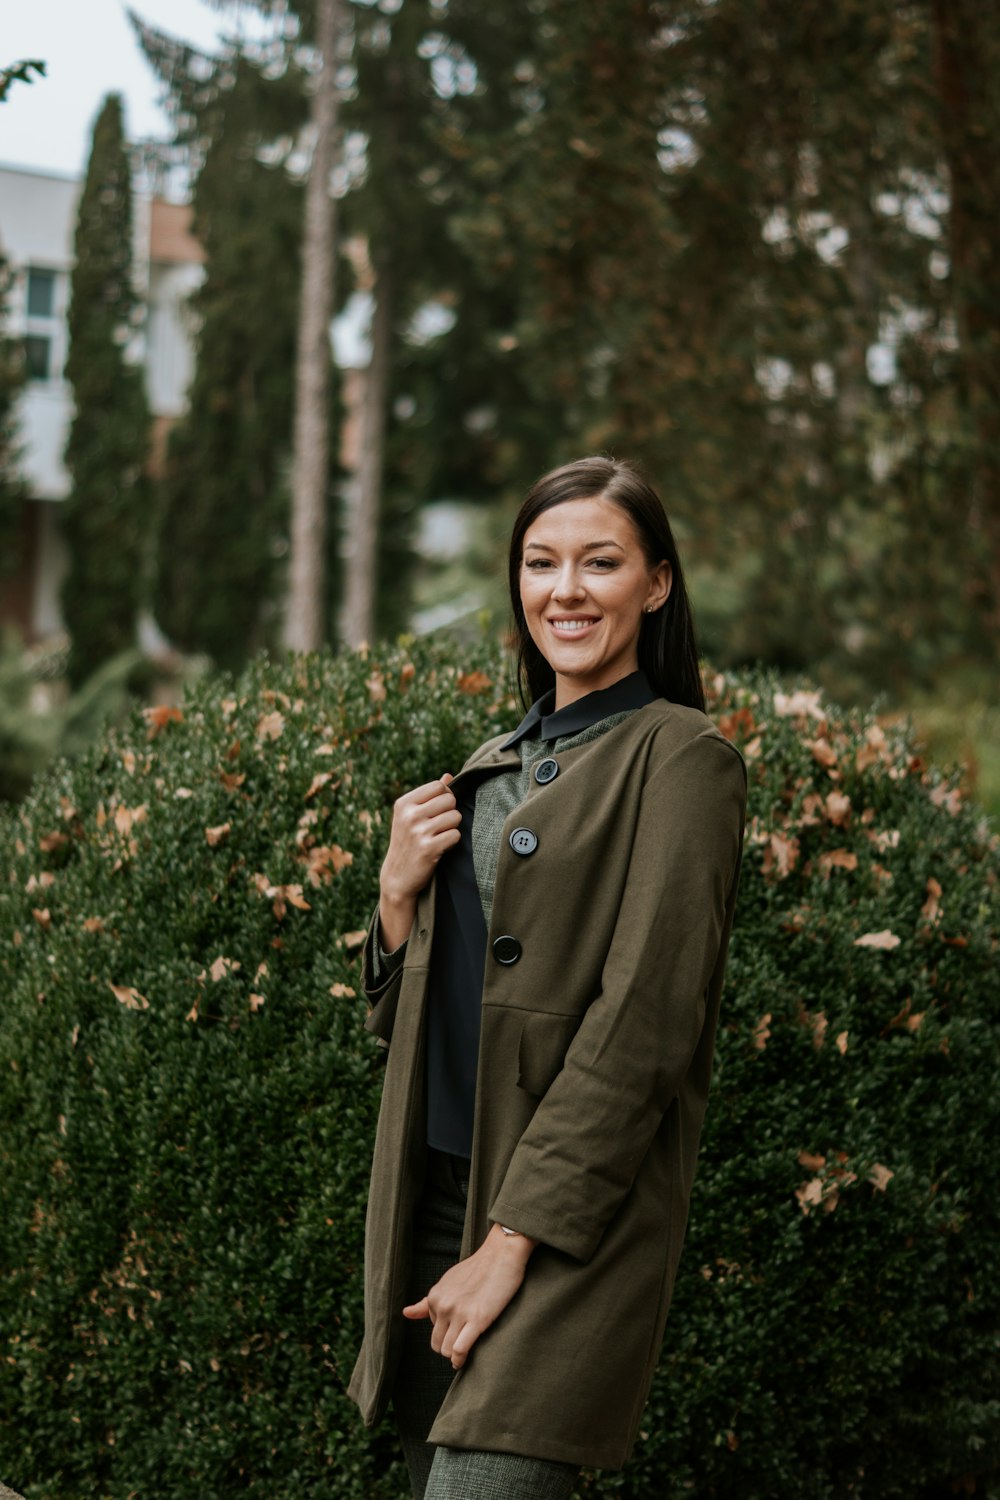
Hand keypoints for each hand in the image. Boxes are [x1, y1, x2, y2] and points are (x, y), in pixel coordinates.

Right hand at [378, 775, 460, 949]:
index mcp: (404, 803)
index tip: (438, 811)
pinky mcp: (428, 848)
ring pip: (455, 817)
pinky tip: (440, 848)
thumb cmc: (408, 842)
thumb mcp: (411, 817)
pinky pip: (455, 835)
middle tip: (439, 826)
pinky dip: (452, 842)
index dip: (445, 797)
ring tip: (439, 837)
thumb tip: (448, 776)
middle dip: (450, 812)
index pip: (439, 786)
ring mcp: (418, 832)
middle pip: (450, 799)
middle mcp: (409, 815)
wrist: (397, 876)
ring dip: (452, 828)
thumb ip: (429, 796)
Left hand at [402, 1226, 536, 1368]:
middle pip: (437, 1344)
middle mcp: (443, 1305)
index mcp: (435, 1296)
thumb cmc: (478, 1268)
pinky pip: (460, 1350)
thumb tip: (406, 1313)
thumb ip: (427, 1301)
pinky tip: (463, 1361)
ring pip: (447, 1350)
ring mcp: (460, 1313)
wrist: (502, 1254)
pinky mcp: (478, 1319)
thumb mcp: (448, 1282)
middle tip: (459, 1345)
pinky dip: (460, 1360)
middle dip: (447, 1348)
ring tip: (462, 1353)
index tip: (458, 1326)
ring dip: (454, 1356)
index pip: (433, 1328)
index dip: (446, 1329)